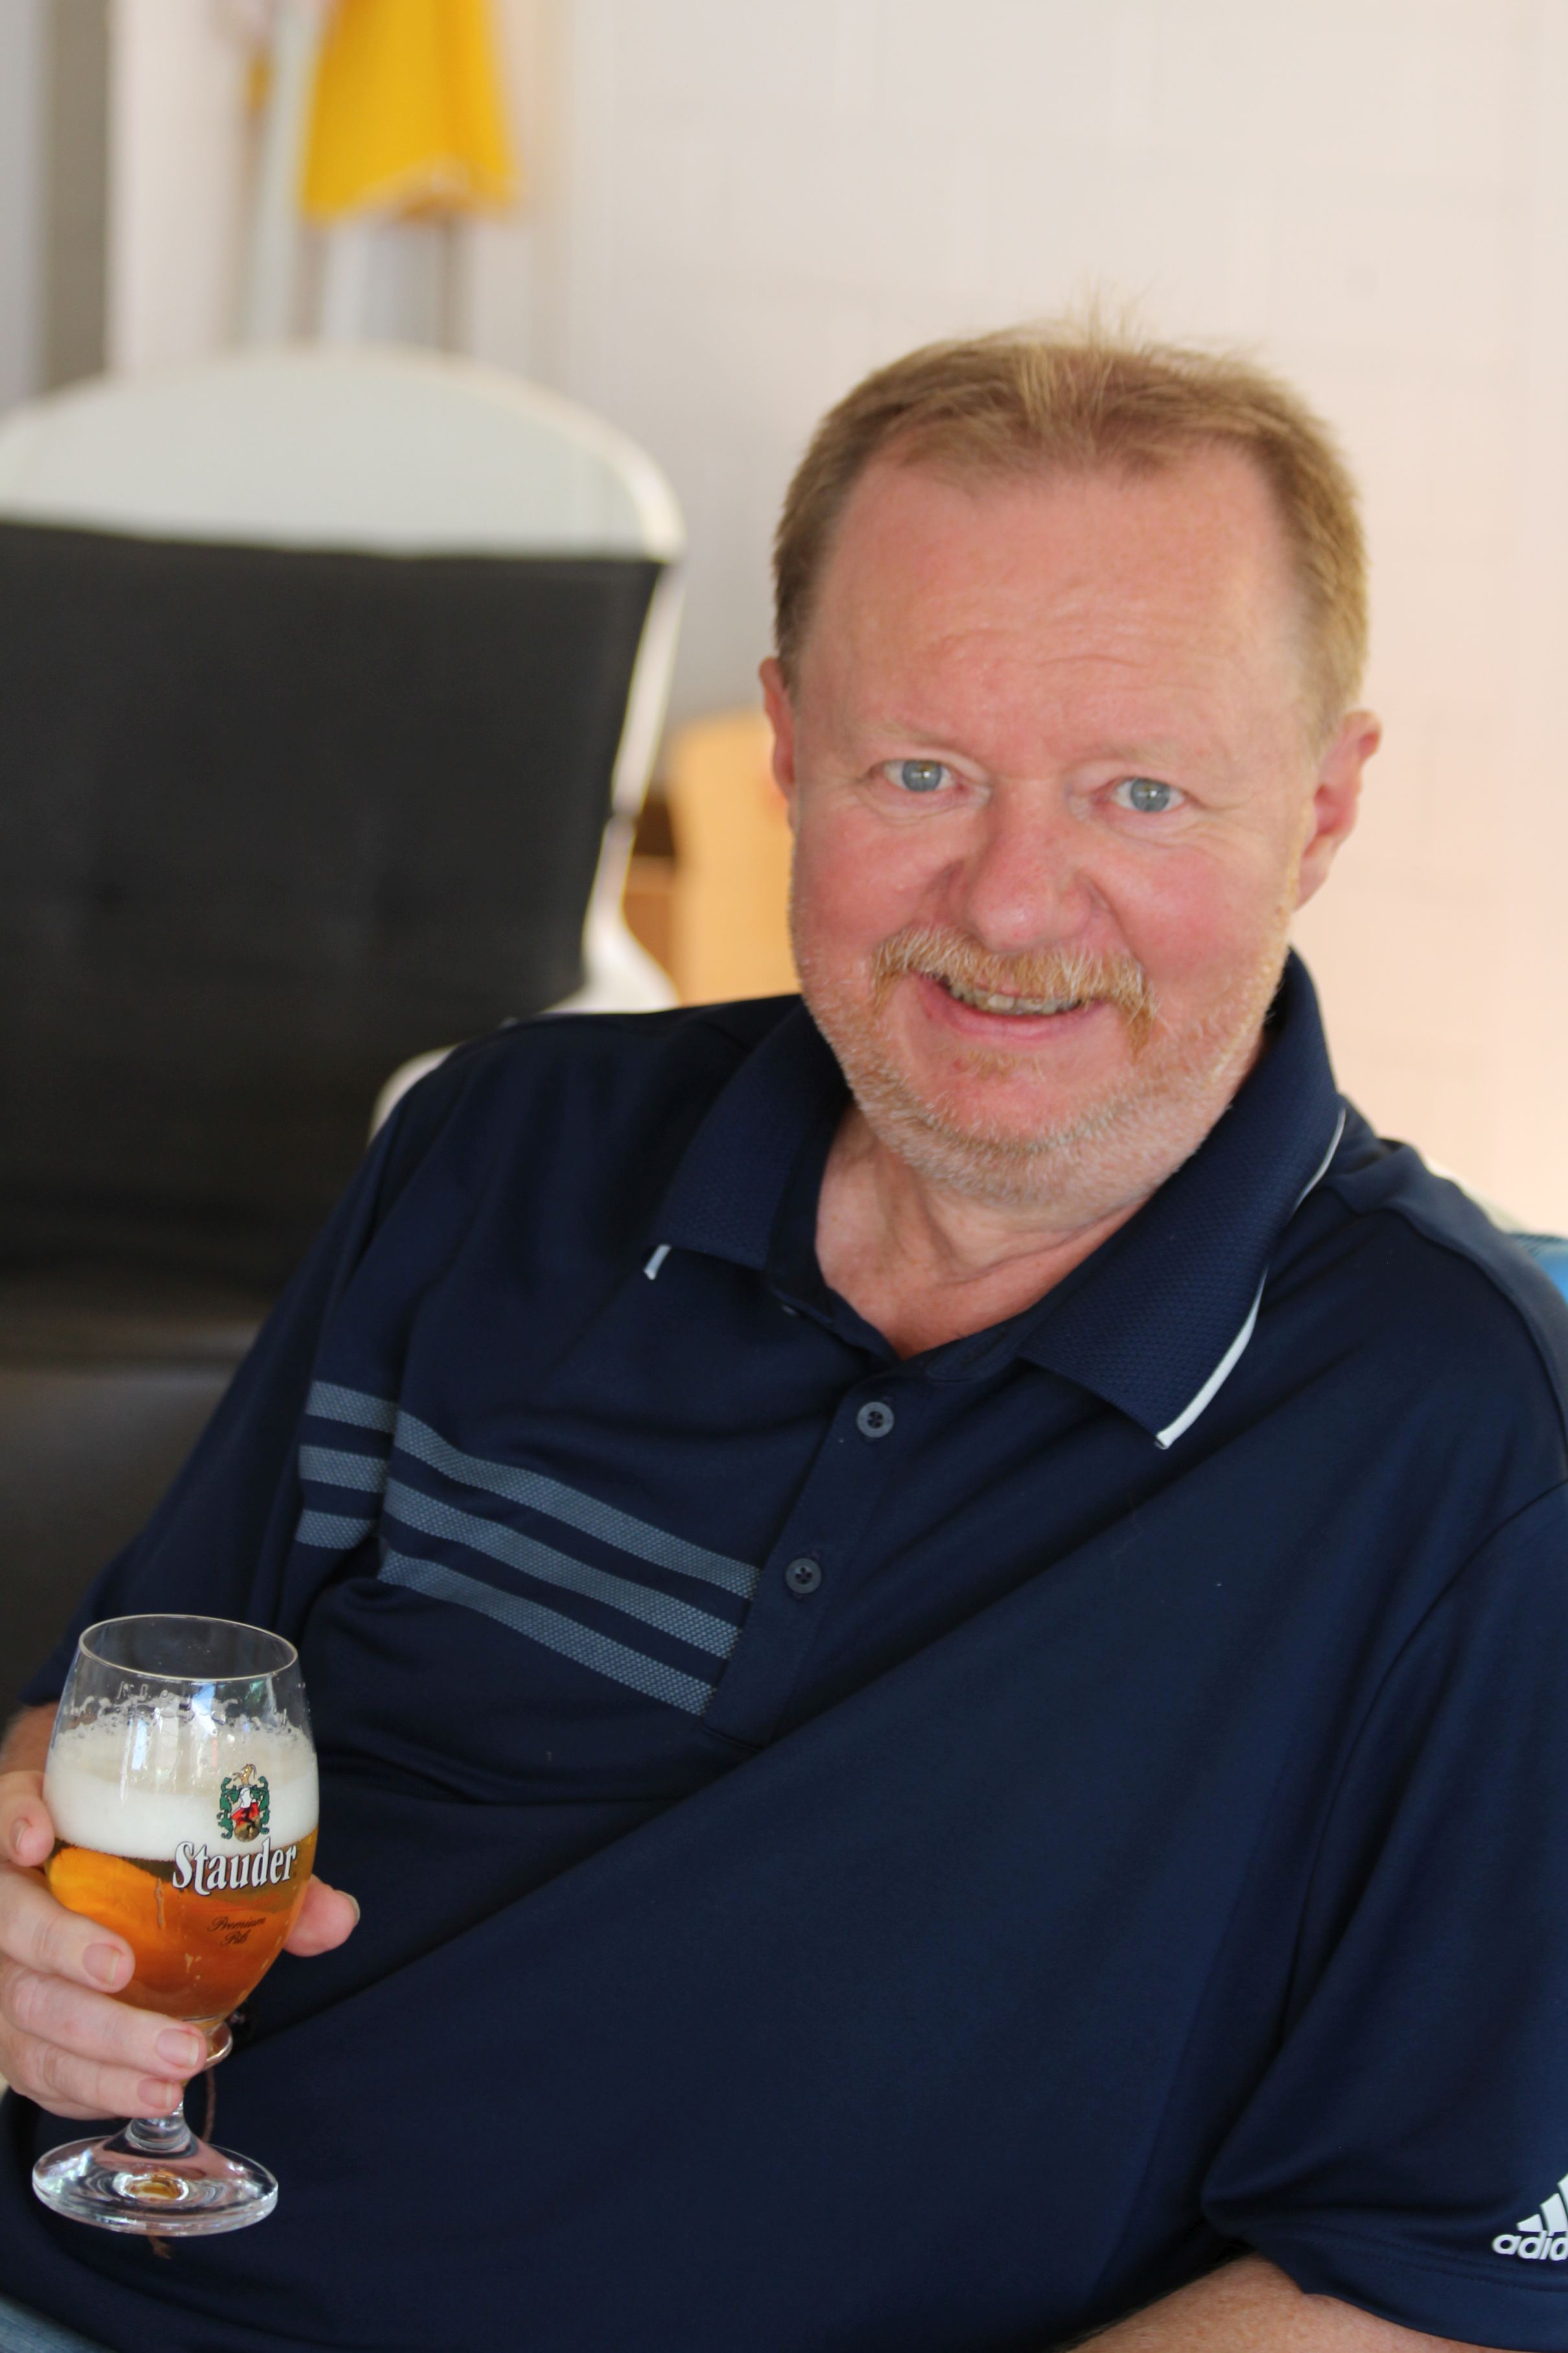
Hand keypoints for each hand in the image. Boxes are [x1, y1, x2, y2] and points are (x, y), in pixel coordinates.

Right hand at [0, 1761, 357, 2120]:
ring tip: (176, 2066)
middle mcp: (14, 1900)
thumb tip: (337, 1919)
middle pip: (14, 1927)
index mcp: (50, 1830)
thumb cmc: (149, 1864)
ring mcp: (8, 1974)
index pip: (9, 1813)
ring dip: (98, 2045)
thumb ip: (263, 1876)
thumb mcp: (197, 1850)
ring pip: (26, 2010)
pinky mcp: (20, 2036)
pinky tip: (149, 2094)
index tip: (40, 1839)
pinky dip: (95, 2087)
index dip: (15, 1822)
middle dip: (65, 1951)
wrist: (106, 1894)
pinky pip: (40, 2069)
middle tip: (122, 1971)